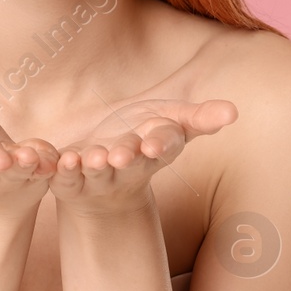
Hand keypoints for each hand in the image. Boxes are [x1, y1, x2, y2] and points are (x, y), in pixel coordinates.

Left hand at [49, 98, 237, 216]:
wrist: (106, 175)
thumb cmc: (144, 138)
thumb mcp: (173, 122)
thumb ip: (201, 118)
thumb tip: (233, 111)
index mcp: (156, 148)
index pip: (163, 146)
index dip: (160, 145)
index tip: (154, 144)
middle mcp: (128, 167)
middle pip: (130, 162)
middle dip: (126, 157)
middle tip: (122, 154)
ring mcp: (98, 176)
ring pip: (96, 171)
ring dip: (92, 164)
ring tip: (90, 157)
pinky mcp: (68, 179)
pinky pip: (63, 176)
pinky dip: (59, 169)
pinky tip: (57, 159)